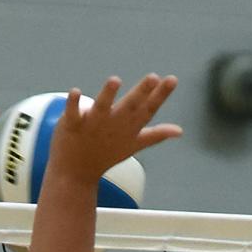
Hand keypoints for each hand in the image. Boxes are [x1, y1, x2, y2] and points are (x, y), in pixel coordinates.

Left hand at [47, 73, 181, 186]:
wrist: (75, 174)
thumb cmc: (106, 155)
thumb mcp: (133, 144)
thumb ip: (156, 135)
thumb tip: (180, 131)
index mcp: (128, 126)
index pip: (148, 109)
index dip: (160, 95)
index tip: (172, 79)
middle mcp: (113, 124)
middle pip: (129, 106)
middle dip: (141, 92)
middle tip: (153, 77)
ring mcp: (93, 125)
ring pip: (102, 107)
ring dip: (107, 94)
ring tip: (115, 80)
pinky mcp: (72, 125)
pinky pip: (72, 113)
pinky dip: (73, 104)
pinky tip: (74, 91)